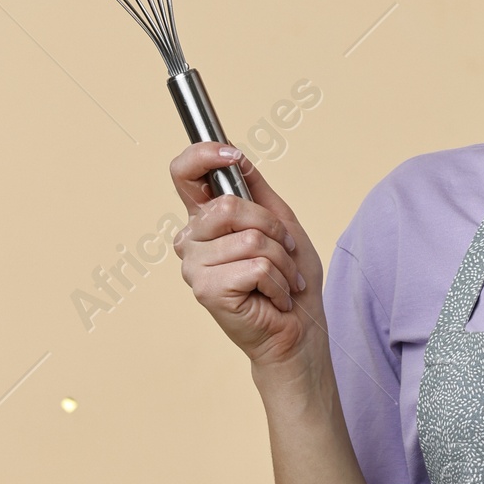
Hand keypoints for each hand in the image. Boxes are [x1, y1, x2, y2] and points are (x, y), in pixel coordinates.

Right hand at [169, 143, 324, 369]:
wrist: (299, 329)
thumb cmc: (290, 280)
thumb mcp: (281, 224)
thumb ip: (257, 190)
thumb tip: (237, 157)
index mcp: (205, 220)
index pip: (183, 174)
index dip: (202, 156)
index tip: (231, 154)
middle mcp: (190, 240)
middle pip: (228, 205)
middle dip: (271, 227)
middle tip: (284, 250)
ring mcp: (194, 266)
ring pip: (249, 239)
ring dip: (281, 261)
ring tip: (282, 280)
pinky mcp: (206, 290)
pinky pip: (256, 267)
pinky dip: (279, 282)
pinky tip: (275, 298)